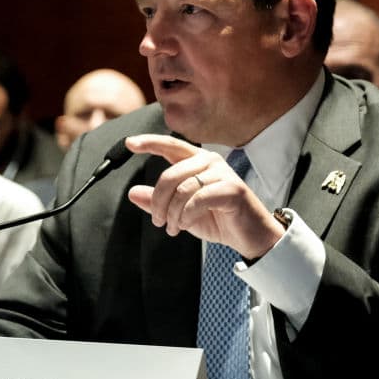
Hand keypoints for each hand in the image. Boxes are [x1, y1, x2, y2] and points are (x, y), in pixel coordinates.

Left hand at [125, 133, 284, 259]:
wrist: (249, 236)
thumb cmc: (218, 220)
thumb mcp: (181, 212)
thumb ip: (159, 202)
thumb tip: (132, 193)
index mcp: (198, 162)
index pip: (171, 146)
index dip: (150, 142)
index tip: (130, 143)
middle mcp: (210, 162)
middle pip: (170, 174)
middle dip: (158, 201)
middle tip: (158, 222)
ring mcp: (222, 173)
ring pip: (183, 188)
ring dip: (173, 213)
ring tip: (174, 228)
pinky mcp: (232, 189)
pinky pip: (198, 199)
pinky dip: (187, 215)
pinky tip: (187, 225)